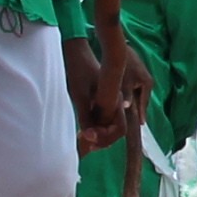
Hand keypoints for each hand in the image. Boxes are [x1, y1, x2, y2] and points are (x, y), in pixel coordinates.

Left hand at [65, 26, 123, 146]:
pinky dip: (96, 127)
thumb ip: (87, 117)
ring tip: (83, 137)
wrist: (76, 54)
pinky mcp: (104, 101)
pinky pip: (104, 119)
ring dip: (99, 135)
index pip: (120, 128)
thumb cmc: (79, 70)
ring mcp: (112, 102)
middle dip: (103, 139)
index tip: (88, 138)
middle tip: (85, 142)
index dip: (105, 137)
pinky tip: (84, 128)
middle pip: (117, 130)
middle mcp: (118, 102)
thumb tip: (89, 137)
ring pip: (110, 126)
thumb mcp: (80, 96)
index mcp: (117, 99)